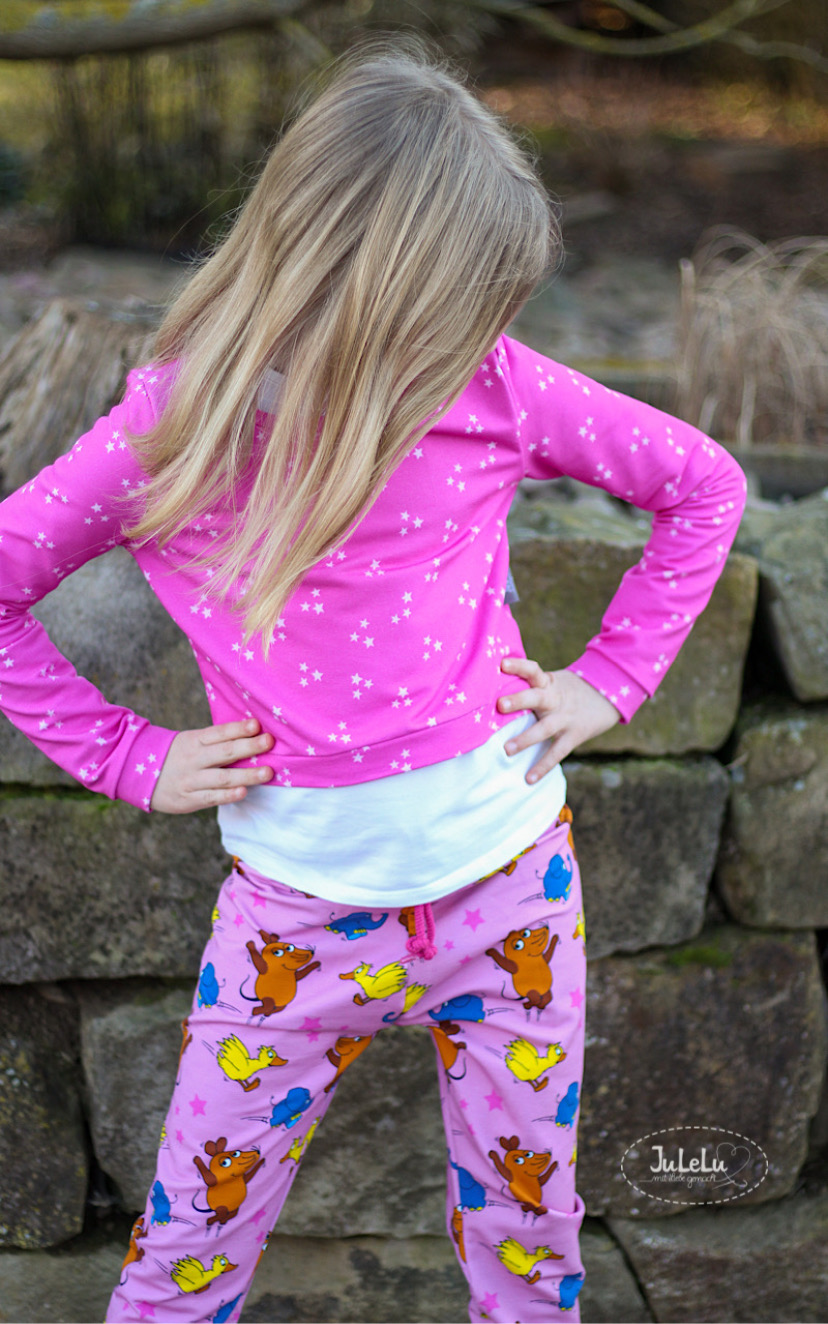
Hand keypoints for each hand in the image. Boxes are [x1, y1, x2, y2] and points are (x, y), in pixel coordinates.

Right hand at [150, 718, 273, 812]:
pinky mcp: (188, 800)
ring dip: (247, 775)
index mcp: (195, 741)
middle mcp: (193, 759)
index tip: (257, 725)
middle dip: (249, 747)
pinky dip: (228, 795)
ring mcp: (190, 780)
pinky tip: (243, 792)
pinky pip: (211, 797)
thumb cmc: (178, 756)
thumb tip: (253, 733)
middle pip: (224, 752)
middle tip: (269, 742)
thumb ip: (217, 740)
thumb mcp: (191, 742)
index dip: (238, 728)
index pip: (219, 733)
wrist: (140, 776)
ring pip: (222, 777)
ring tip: (267, 772)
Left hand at [497, 656, 619, 783]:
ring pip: (545, 728)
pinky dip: (543, 766)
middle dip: (519, 700)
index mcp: (548, 683)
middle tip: (500, 705)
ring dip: (526, 739)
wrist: (609, 695)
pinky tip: (529, 779)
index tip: (502, 664)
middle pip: (537, 697)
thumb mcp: (553, 681)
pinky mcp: (574, 735)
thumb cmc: (569, 690)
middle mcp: (555, 699)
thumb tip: (494, 691)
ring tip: (506, 750)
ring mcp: (565, 718)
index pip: (533, 670)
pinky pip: (557, 752)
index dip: (519, 666)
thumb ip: (531, 686)